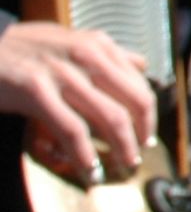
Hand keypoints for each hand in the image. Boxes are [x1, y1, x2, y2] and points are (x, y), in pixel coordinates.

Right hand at [0, 22, 155, 183]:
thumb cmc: (21, 48)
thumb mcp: (69, 40)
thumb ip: (105, 53)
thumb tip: (140, 64)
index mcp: (98, 44)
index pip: (140, 84)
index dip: (148, 115)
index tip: (145, 136)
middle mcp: (87, 55)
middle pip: (135, 102)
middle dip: (140, 135)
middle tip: (136, 158)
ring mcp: (63, 73)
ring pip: (111, 118)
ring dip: (122, 149)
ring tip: (121, 168)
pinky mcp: (36, 91)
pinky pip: (73, 130)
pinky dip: (85, 155)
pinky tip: (90, 171)